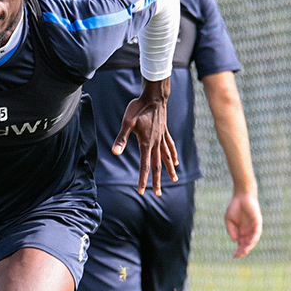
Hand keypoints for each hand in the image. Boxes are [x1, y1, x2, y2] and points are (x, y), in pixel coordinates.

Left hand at [113, 76, 178, 194]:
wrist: (154, 96)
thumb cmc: (138, 108)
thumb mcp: (127, 122)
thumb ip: (121, 138)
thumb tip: (115, 152)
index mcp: (147, 143)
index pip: (144, 165)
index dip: (142, 179)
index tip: (141, 191)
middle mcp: (156, 143)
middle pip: (157, 165)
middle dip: (157, 181)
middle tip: (157, 194)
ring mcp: (162, 138)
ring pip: (166, 158)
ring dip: (169, 170)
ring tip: (174, 179)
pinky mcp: (164, 132)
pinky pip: (170, 146)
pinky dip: (172, 155)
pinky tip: (175, 161)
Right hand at [225, 192, 262, 258]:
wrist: (241, 196)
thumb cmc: (235, 207)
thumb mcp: (229, 220)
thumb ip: (231, 231)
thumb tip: (235, 241)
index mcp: (242, 231)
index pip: (242, 244)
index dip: (239, 251)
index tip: (234, 256)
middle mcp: (249, 231)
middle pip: (247, 244)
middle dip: (243, 251)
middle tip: (238, 256)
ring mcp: (254, 227)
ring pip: (253, 240)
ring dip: (249, 247)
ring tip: (244, 252)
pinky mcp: (258, 222)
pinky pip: (257, 233)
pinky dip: (254, 239)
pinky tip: (250, 243)